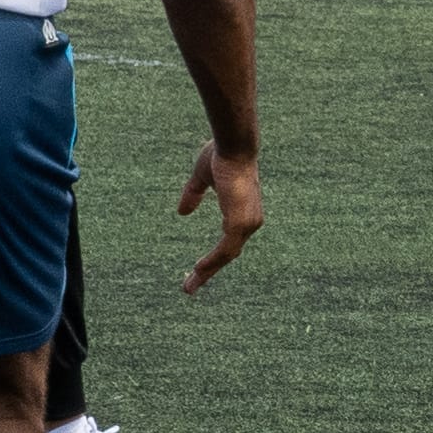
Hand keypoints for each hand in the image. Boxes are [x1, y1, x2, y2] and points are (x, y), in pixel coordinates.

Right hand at [176, 143, 262, 292]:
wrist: (232, 146)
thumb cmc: (220, 156)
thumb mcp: (202, 178)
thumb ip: (194, 195)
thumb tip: (182, 212)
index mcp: (243, 212)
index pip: (229, 242)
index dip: (214, 257)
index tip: (197, 269)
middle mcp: (250, 221)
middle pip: (228, 254)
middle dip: (209, 270)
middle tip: (191, 286)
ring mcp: (247, 223)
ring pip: (226, 255)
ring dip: (208, 271)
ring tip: (190, 285)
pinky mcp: (240, 223)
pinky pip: (225, 250)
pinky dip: (212, 261)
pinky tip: (199, 270)